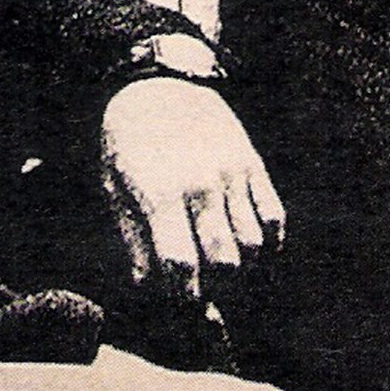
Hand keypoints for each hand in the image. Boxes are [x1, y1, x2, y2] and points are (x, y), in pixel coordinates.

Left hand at [101, 78, 283, 301]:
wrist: (159, 85)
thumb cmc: (128, 143)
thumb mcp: (115, 188)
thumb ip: (134, 240)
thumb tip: (151, 287)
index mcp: (160, 193)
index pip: (181, 266)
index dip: (183, 298)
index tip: (180, 305)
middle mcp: (202, 184)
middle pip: (224, 262)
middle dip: (215, 292)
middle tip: (205, 296)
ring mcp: (232, 173)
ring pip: (254, 244)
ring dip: (243, 272)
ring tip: (227, 278)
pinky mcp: (252, 164)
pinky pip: (274, 215)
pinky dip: (270, 243)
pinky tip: (254, 254)